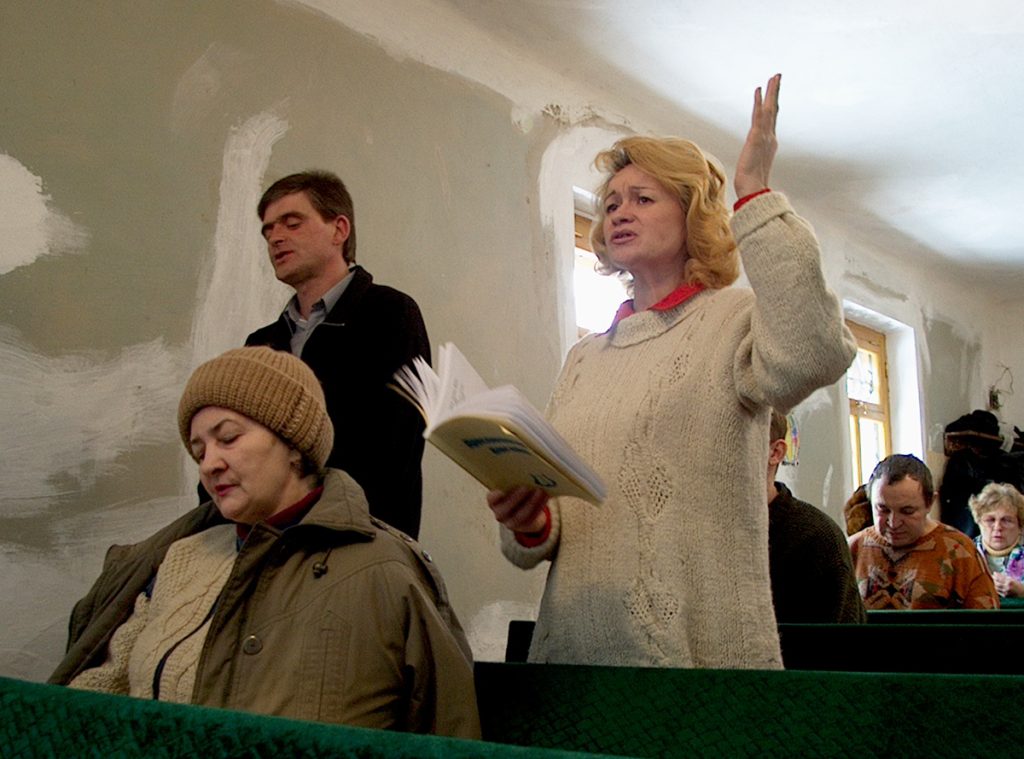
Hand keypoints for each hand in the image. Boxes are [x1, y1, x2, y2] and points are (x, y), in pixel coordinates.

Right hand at [487, 486, 549, 533]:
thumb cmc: (515, 492)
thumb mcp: (510, 487)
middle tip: (525, 487)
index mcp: (494, 502)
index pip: (492, 500)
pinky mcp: (525, 526)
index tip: (500, 490)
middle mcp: (500, 514)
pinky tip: (546, 496)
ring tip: (539, 491)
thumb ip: (513, 481)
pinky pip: (533, 518)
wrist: (523, 509)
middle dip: (516, 498)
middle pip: (506, 509)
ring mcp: (511, 523)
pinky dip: (540, 506)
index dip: (495, 496)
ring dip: (531, 502)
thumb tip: (526, 468)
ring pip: (521, 516)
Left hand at [734, 73, 780, 198]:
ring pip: (769, 109)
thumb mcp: (756, 166)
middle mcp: (770, 136)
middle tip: (778, 76)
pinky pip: (759, 116)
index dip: (773, 104)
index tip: (773, 91)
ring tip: (773, 77)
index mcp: (770, 142)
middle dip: (776, 92)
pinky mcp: (757, 137)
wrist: (752, 188)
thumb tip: (756, 162)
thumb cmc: (752, 180)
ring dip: (771, 92)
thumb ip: (758, 160)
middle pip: (774, 110)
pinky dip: (759, 102)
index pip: (772, 118)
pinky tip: (759, 90)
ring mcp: (765, 136)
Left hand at [994, 572, 1023, 597]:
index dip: (995, 575)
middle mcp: (1007, 587)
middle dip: (994, 579)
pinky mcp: (1005, 596)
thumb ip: (1003, 576)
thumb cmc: (1017, 584)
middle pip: (996, 583)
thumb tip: (995, 574)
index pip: (999, 578)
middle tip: (994, 577)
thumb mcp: (1011, 579)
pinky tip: (997, 586)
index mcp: (1009, 582)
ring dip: (995, 584)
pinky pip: (998, 592)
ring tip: (995, 581)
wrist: (1022, 592)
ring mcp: (1006, 592)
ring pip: (996, 587)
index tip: (994, 573)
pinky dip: (997, 588)